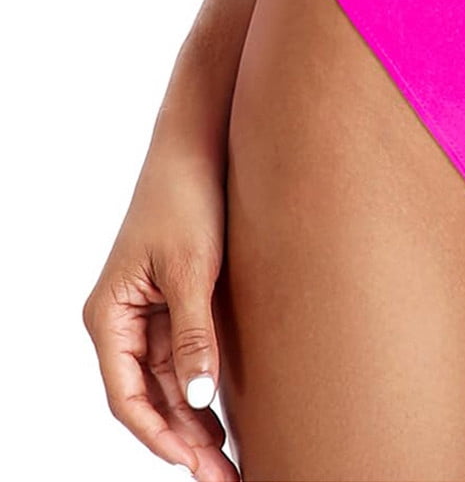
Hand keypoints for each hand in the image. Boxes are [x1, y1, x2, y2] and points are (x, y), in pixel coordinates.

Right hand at [82, 142, 238, 480]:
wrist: (201, 143)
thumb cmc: (187, 197)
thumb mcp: (193, 269)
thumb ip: (194, 336)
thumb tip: (196, 401)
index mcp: (109, 317)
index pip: (126, 397)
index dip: (158, 436)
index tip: (193, 465)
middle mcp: (123, 320)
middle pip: (148, 397)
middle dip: (182, 440)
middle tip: (224, 476)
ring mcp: (150, 312)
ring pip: (167, 383)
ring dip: (194, 420)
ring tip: (229, 460)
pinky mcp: (178, 298)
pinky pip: (184, 356)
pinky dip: (202, 386)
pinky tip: (225, 414)